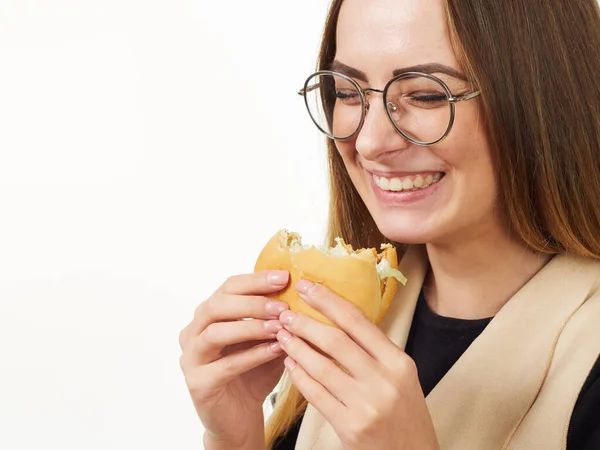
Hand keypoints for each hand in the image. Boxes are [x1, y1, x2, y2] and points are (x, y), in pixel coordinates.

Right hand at [178, 271, 290, 447]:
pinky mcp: (198, 383)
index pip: (229, 287)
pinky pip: (226, 365)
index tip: (285, 277)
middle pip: (217, 305)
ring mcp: (191, 357)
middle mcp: (193, 331)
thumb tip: (303, 293)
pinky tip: (275, 350)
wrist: (240, 416)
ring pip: (216, 332)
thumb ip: (277, 319)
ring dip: (251, 327)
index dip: (256, 280)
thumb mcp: (268, 340)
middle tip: (282, 306)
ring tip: (280, 326)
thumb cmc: (254, 373)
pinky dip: (252, 355)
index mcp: (208, 314)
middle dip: (252, 302)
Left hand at [275, 280, 438, 449]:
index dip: (329, 300)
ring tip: (281, 335)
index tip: (307, 286)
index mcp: (399, 361)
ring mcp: (368, 405)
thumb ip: (375, 351)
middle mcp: (385, 380)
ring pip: (322, 366)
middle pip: (336, 340)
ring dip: (297, 347)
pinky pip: (317, 395)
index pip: (358, 321)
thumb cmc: (405, 414)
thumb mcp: (401, 377)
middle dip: (305, 323)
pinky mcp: (351, 427)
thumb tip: (338, 319)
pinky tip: (290, 364)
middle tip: (284, 312)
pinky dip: (299, 377)